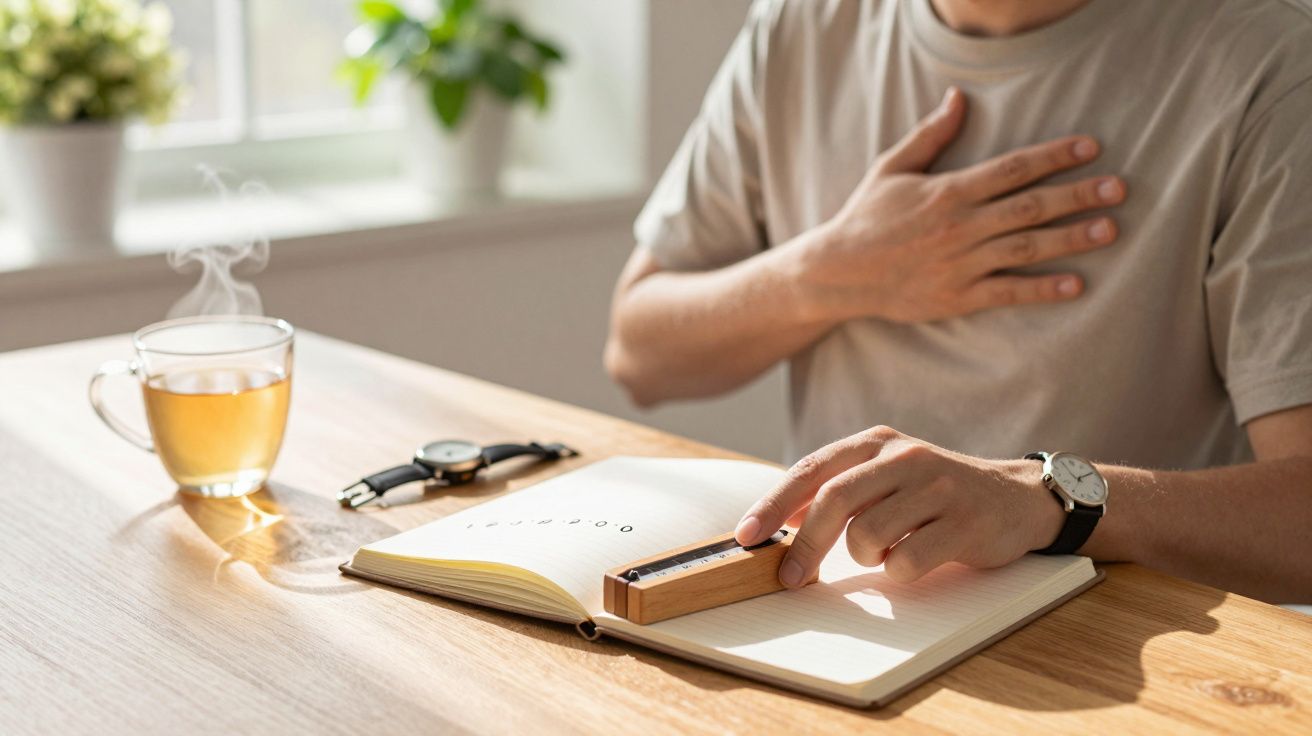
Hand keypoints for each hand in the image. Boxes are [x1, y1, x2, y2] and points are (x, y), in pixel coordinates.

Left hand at [734, 426, 1066, 585]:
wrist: (1015, 497)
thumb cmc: (934, 493)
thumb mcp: (885, 476)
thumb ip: (837, 490)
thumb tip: (778, 524)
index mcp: (876, 443)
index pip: (811, 470)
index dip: (773, 504)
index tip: (746, 536)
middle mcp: (904, 457)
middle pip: (833, 501)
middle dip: (805, 546)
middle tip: (791, 578)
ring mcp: (937, 486)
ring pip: (868, 534)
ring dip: (866, 557)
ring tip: (887, 550)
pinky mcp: (965, 522)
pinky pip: (908, 561)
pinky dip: (901, 571)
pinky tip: (916, 558)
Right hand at [796, 87, 1125, 323]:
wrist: (838, 273)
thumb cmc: (866, 217)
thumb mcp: (892, 168)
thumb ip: (930, 135)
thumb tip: (959, 98)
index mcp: (948, 191)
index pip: (1012, 168)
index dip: (1054, 156)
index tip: (1090, 148)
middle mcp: (960, 226)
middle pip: (1030, 207)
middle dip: (1077, 195)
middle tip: (1118, 188)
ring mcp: (960, 263)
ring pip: (1026, 247)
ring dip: (1072, 238)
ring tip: (1110, 228)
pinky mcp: (957, 296)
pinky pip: (1008, 291)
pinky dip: (1042, 288)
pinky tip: (1076, 283)